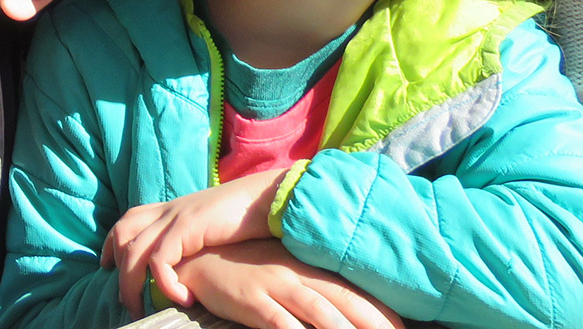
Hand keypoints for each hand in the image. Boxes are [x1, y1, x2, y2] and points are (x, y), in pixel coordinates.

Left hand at [103, 170, 285, 313]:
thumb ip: (191, 243)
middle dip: (117, 268)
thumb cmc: (245, 220)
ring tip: (140, 308)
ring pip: (134, 251)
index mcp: (170, 209)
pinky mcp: (187, 227)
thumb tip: (185, 267)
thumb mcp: (210, 231)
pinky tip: (183, 299)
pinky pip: (160, 260)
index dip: (111, 242)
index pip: (127, 221)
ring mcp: (175, 217)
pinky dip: (164, 283)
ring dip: (132, 284)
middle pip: (122, 234)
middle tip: (126, 300)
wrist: (267, 199)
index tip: (106, 265)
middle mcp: (167, 211)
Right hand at [168, 240, 403, 328]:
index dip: (385, 316)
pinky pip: (282, 324)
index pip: (358, 293)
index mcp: (310, 269)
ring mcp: (276, 285)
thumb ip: (315, 292)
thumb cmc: (247, 272)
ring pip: (322, 314)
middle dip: (377, 327)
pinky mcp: (253, 299)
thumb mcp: (285, 275)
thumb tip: (346, 316)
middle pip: (348, 304)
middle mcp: (298, 274)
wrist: (198, 260)